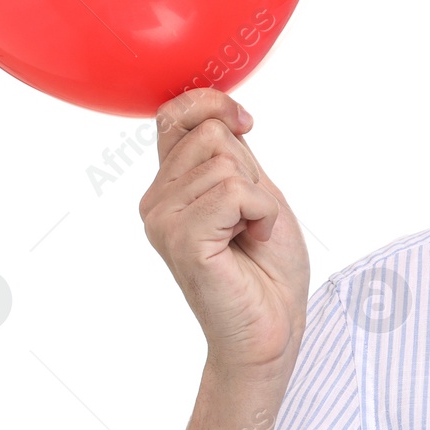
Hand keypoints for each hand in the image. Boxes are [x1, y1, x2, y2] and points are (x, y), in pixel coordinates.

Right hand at [139, 89, 309, 377]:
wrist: (273, 326)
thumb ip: (228, 154)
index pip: (174, 113)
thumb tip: (220, 112)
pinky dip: (261, 215)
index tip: (246, 124)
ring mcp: (163, 221)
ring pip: (226, 164)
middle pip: (211, 134)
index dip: (212, 104)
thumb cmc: (267, 266)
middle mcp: (156, 201)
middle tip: (250, 218)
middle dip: (250, 171)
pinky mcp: (181, 240)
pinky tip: (250, 243)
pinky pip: (234, 193)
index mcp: (171, 185)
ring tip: (249, 235)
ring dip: (259, 199)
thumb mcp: (252, 191)